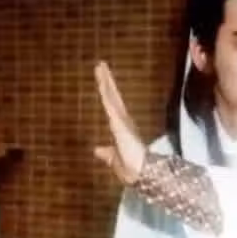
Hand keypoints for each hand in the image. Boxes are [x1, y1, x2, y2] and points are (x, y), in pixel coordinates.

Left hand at [93, 61, 145, 183]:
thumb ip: (106, 153)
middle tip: (100, 65)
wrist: (139, 172)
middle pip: (112, 97)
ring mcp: (121, 120)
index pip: (113, 106)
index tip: (104, 80)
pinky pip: (110, 104)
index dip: (109, 92)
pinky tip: (102, 82)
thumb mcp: (113, 159)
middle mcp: (122, 120)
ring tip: (100, 66)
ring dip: (105, 81)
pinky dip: (106, 93)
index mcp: (121, 128)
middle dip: (106, 81)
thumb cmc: (130, 168)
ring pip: (110, 97)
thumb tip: (97, 150)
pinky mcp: (119, 122)